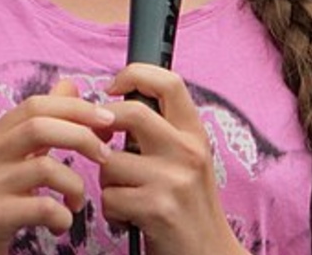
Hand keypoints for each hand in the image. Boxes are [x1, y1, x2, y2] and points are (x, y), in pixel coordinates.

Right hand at [0, 78, 115, 254]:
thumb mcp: (7, 161)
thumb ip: (39, 126)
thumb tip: (71, 86)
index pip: (36, 105)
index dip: (76, 107)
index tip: (107, 119)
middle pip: (40, 126)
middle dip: (82, 136)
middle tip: (105, 155)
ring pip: (45, 168)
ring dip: (75, 185)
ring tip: (77, 202)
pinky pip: (42, 207)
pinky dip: (62, 216)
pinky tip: (60, 224)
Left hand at [99, 64, 248, 254]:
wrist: (209, 253)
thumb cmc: (188, 208)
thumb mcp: (186, 161)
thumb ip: (160, 133)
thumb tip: (116, 105)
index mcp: (194, 134)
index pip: (168, 82)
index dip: (134, 74)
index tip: (112, 87)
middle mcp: (188, 151)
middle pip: (130, 113)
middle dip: (103, 128)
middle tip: (101, 143)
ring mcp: (174, 179)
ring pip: (109, 162)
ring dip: (107, 183)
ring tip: (126, 196)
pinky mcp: (157, 208)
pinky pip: (109, 197)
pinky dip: (111, 211)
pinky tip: (129, 218)